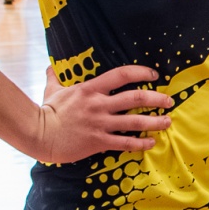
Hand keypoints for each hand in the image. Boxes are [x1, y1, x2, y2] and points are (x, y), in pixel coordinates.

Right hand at [34, 64, 173, 163]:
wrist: (38, 134)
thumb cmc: (46, 111)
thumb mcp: (52, 89)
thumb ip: (56, 77)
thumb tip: (50, 66)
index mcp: (90, 89)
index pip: (122, 74)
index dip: (141, 73)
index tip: (154, 75)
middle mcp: (99, 105)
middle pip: (136, 98)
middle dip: (157, 99)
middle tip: (169, 101)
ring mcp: (100, 124)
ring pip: (135, 122)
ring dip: (155, 122)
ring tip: (168, 122)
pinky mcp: (98, 141)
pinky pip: (125, 143)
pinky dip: (141, 143)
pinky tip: (151, 143)